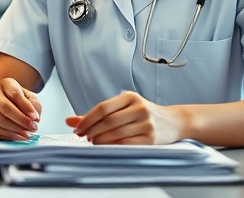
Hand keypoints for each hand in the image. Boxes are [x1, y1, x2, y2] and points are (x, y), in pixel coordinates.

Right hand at [0, 77, 40, 140]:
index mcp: (5, 84)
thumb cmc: (14, 102)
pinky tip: (16, 137)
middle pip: (6, 108)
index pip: (15, 93)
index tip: (35, 117)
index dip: (26, 107)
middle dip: (21, 120)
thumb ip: (34, 104)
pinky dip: (7, 136)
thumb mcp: (28, 97)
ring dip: (15, 130)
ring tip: (26, 134)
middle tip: (33, 128)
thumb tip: (34, 116)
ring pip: (0, 121)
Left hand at [65, 91, 184, 144]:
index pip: (103, 108)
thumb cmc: (144, 114)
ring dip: (100, 140)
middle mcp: (139, 108)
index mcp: (130, 97)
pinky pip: (126, 144)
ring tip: (93, 142)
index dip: (87, 119)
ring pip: (116, 134)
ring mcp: (146, 123)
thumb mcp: (123, 107)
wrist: (174, 121)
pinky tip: (107, 146)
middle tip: (84, 137)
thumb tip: (69, 120)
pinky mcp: (151, 138)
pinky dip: (113, 146)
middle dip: (92, 131)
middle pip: (108, 121)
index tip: (77, 128)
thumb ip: (97, 114)